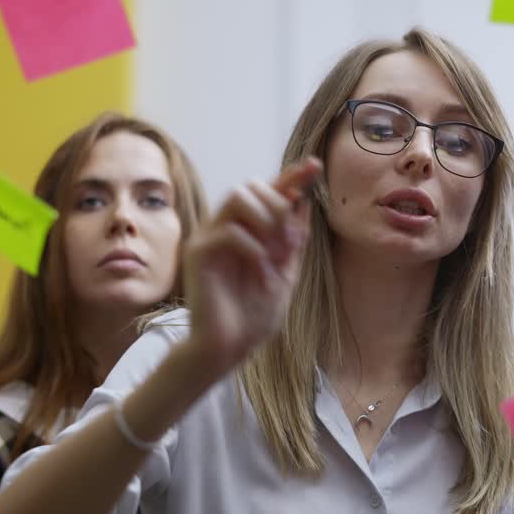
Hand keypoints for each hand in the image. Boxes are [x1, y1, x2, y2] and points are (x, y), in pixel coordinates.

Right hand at [183, 158, 320, 373]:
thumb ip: (293, 240)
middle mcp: (224, 229)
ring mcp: (209, 238)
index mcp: (246, 232)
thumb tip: (302, 201)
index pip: (266, 193)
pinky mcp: (198, 253)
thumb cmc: (252, 317)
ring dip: (265, 218)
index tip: (315, 165)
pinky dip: (253, 248)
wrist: (228, 348)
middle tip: (292, 240)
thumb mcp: (285, 274)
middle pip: (249, 185)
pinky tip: (261, 272)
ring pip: (236, 197)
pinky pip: (228, 230)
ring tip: (278, 251)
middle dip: (278, 203)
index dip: (290, 177)